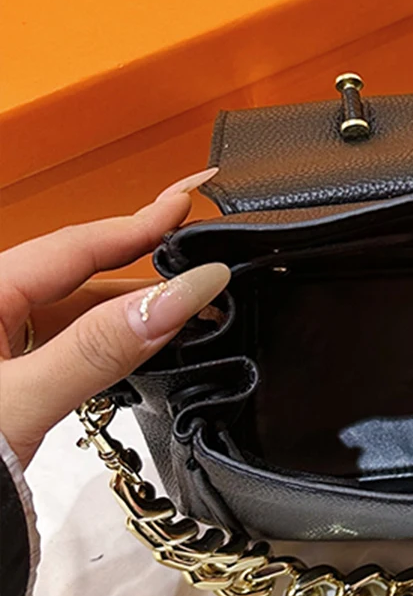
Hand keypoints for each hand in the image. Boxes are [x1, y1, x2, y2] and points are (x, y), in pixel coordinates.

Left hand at [0, 170, 229, 468]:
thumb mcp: (23, 399)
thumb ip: (103, 346)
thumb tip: (184, 294)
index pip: (77, 244)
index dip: (141, 219)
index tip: (191, 196)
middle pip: (83, 276)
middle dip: (148, 268)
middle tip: (208, 264)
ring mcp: (0, 350)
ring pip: (80, 315)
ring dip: (137, 313)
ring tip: (194, 313)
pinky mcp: (11, 385)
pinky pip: (72, 348)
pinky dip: (116, 347)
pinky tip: (148, 352)